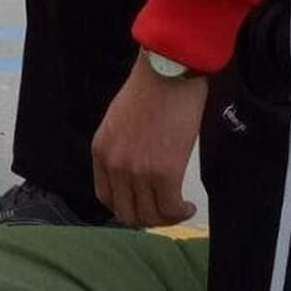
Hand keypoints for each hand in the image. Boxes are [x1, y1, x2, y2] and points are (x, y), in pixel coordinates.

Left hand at [91, 56, 206, 227]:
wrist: (168, 73)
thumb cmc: (150, 90)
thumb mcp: (118, 120)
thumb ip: (120, 148)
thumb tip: (134, 172)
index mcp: (100, 151)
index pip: (105, 197)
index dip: (126, 207)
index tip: (144, 204)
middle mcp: (115, 164)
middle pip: (127, 213)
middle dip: (148, 217)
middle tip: (166, 209)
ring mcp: (138, 171)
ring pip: (149, 216)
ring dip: (167, 217)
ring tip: (180, 207)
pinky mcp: (164, 172)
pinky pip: (170, 209)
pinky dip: (181, 212)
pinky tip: (189, 205)